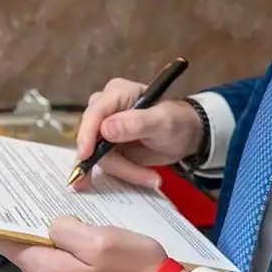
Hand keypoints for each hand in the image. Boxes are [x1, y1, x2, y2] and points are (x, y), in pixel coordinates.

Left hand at [0, 217, 174, 271]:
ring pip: (48, 270)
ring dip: (59, 255)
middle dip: (40, 238)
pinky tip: (92, 264)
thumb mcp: (100, 238)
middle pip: (30, 258)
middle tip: (59, 218)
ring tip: (84, 242)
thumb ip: (65, 229)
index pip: (10, 246)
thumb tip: (52, 228)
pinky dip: (70, 271)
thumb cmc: (135, 268)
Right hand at [74, 77, 203, 188]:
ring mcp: (104, 129)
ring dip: (126, 170)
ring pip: (100, 156)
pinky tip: (143, 178)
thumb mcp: (162, 121)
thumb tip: (105, 129)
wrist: (185, 135)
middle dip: (115, 162)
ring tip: (152, 178)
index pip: (95, 113)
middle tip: (141, 177)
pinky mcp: (108, 147)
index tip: (85, 156)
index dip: (86, 135)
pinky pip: (107, 164)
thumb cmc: (176, 120)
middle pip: (93, 139)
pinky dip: (124, 174)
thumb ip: (136, 123)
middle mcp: (105, 109)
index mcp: (117, 93)